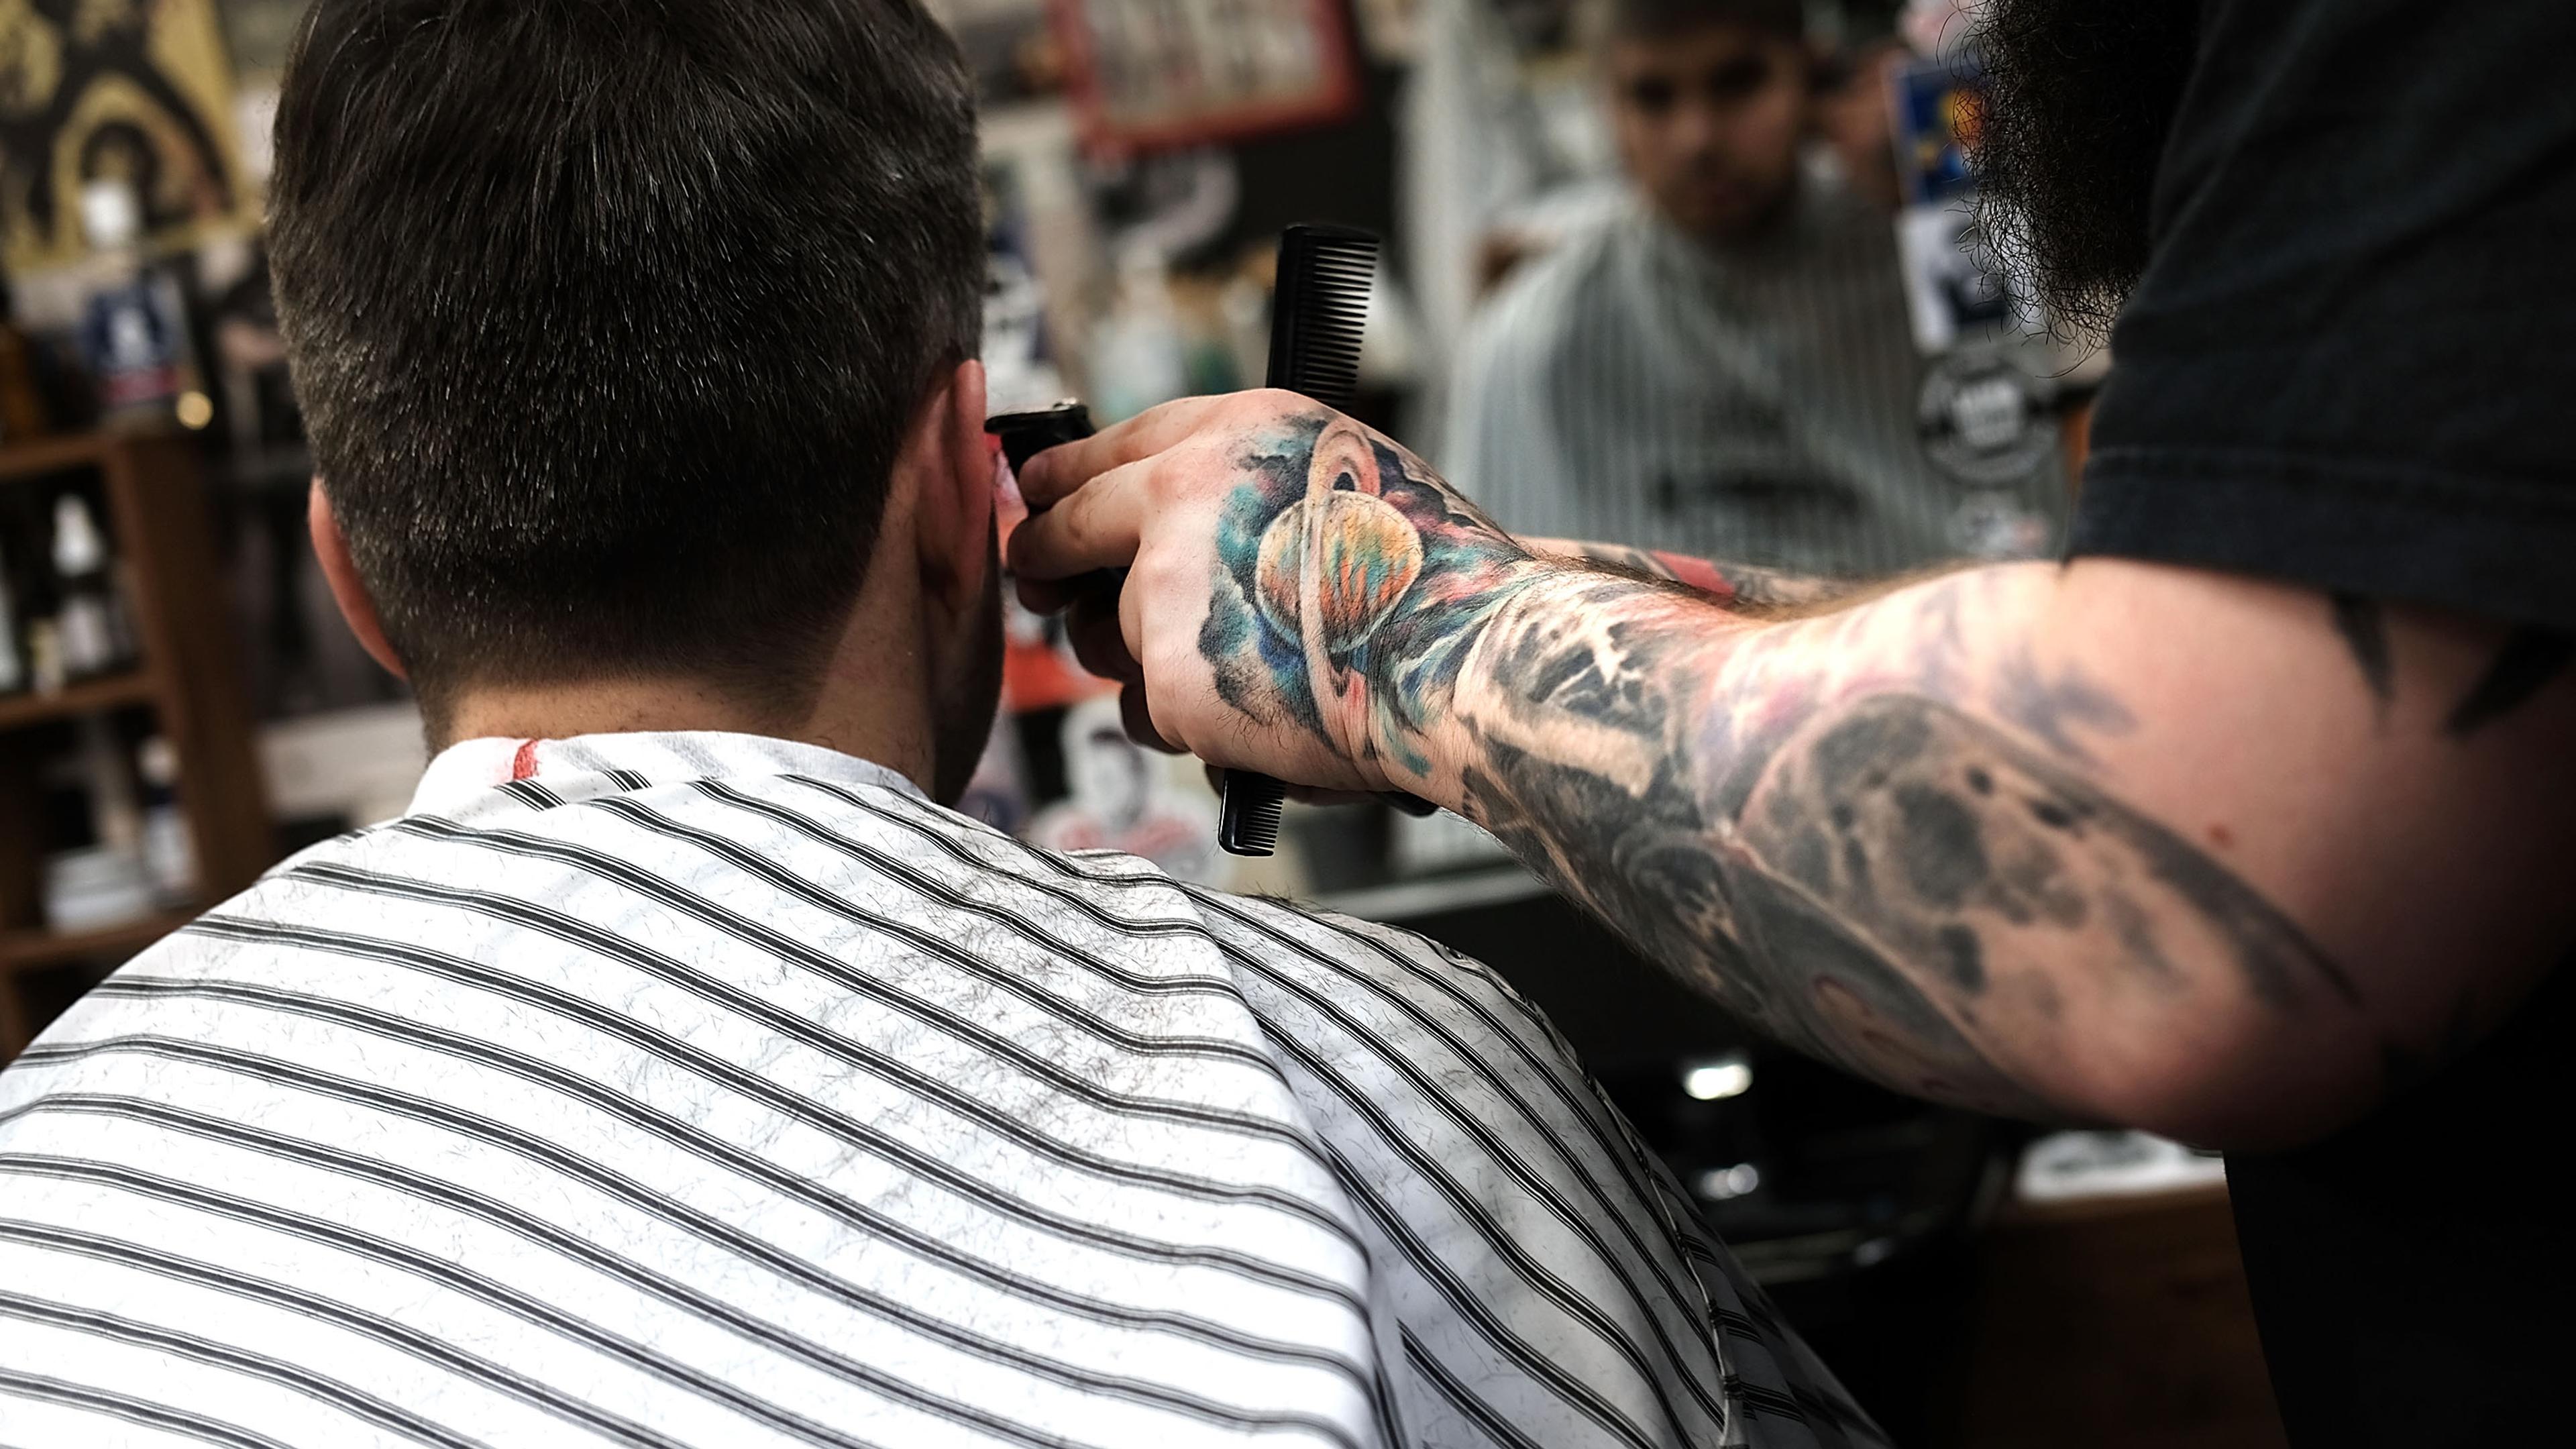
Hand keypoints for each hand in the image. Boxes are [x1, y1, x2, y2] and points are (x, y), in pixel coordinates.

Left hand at [1010, 390, 1548, 798]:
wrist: (1463, 659)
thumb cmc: (1435, 581)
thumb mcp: (1349, 476)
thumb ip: (1256, 487)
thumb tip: (1177, 520)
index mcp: (1239, 432)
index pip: (1113, 444)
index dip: (1064, 475)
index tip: (1035, 491)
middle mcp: (1188, 494)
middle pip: (1070, 530)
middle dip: (1042, 557)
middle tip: (1037, 577)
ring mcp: (1168, 586)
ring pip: (1108, 634)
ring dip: (1143, 657)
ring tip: (1233, 671)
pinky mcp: (1171, 674)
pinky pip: (1150, 710)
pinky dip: (1191, 723)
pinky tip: (1254, 717)